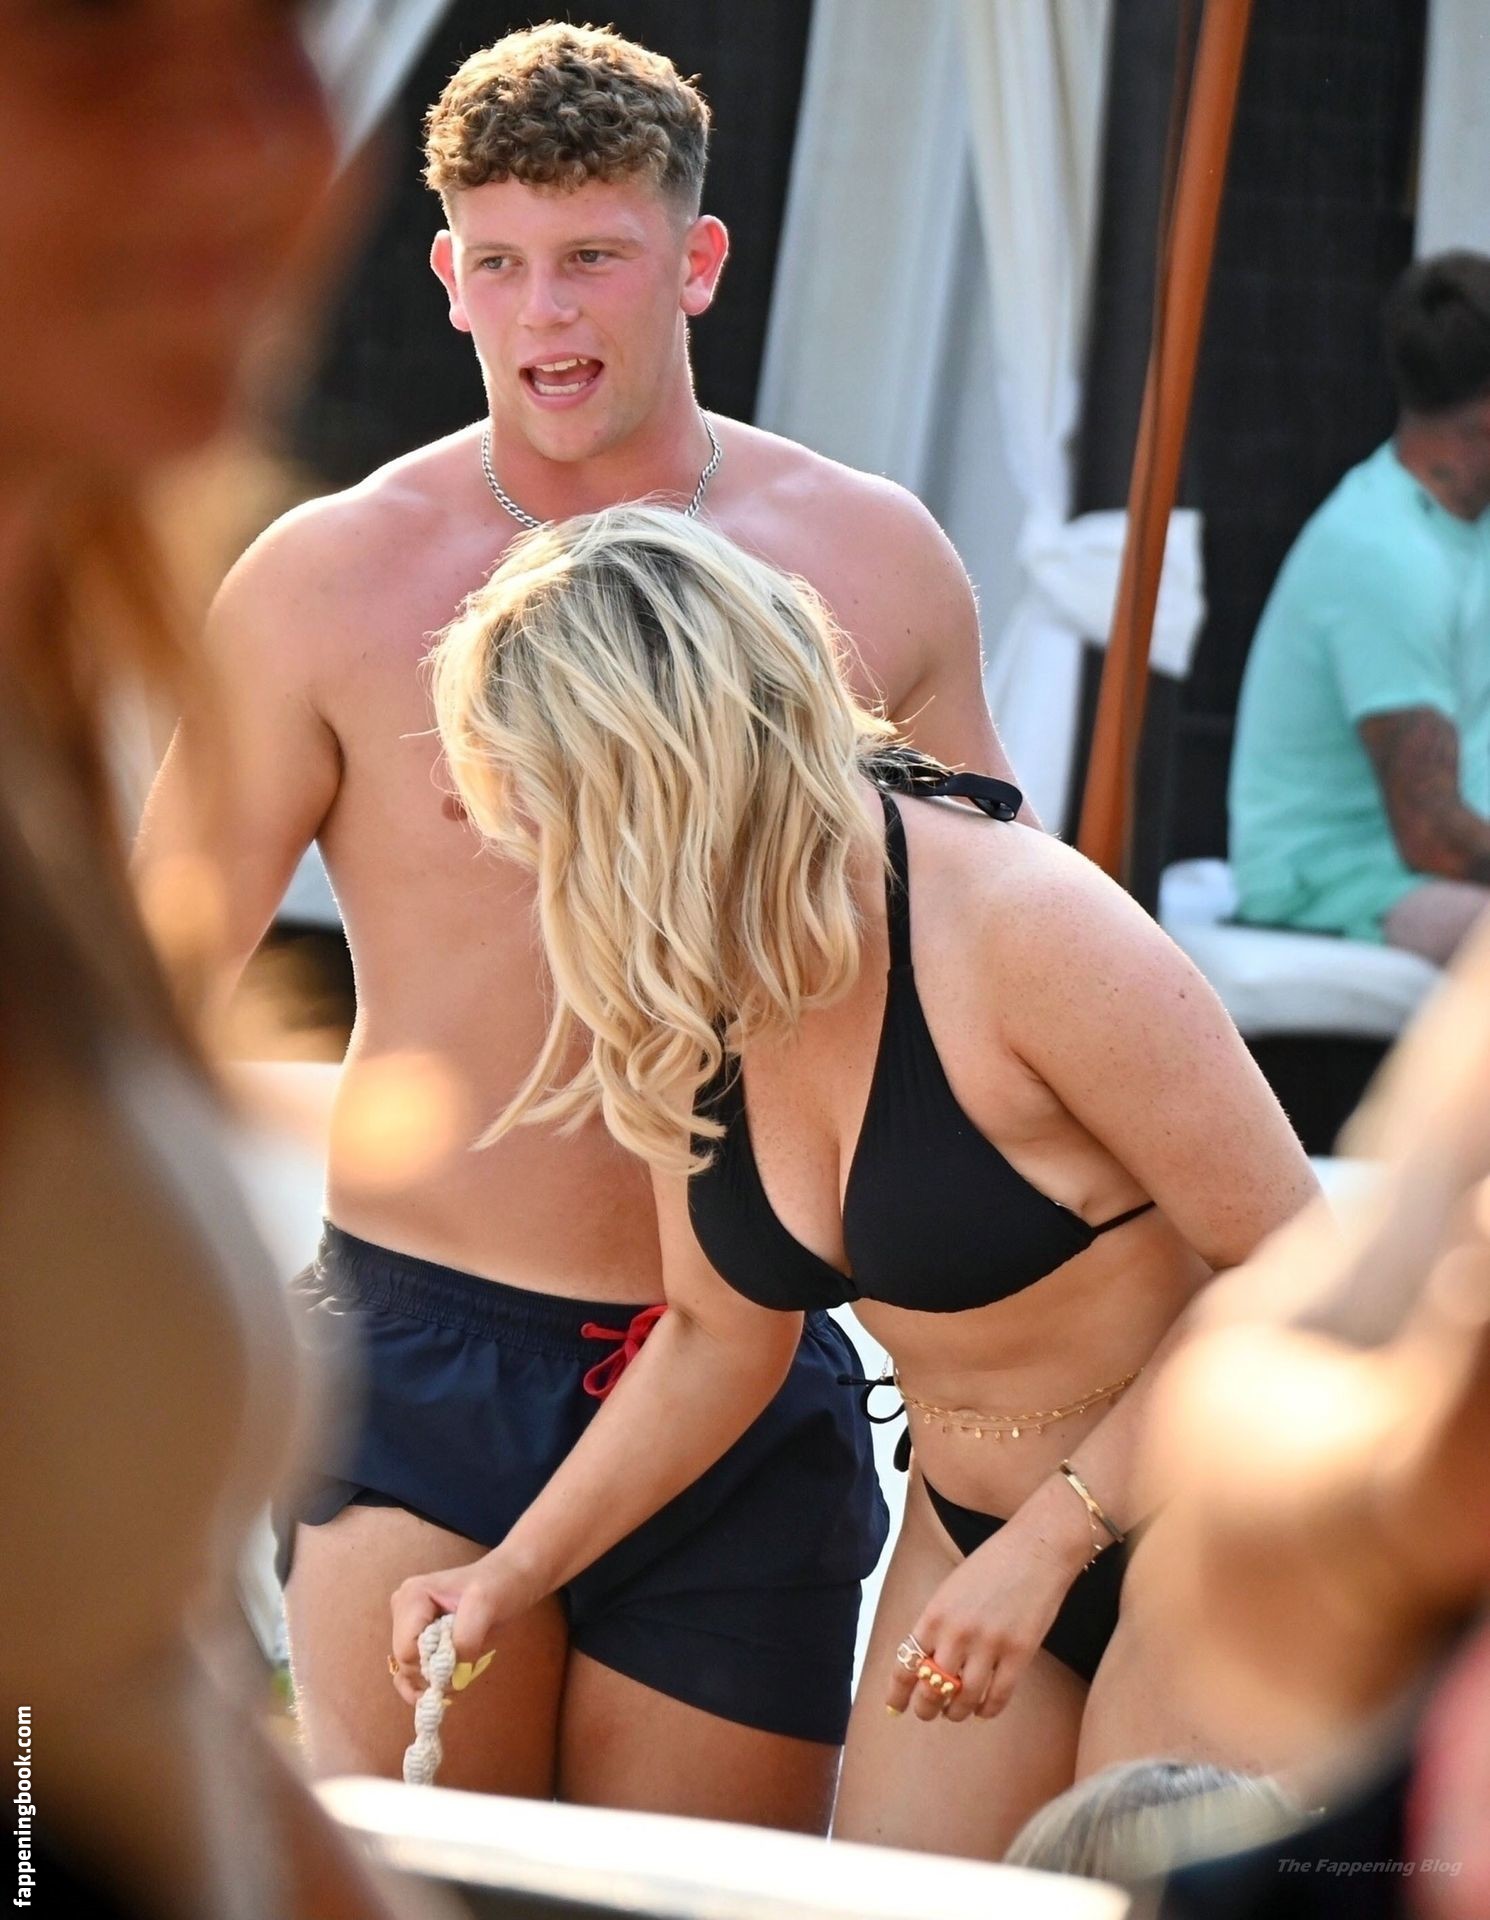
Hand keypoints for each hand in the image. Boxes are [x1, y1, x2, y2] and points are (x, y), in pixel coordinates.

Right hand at [387, 1550, 540, 1706]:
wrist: (508, 1580)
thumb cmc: (497, 1586)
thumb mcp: (485, 1604)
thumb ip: (466, 1638)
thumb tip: (450, 1675)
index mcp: (411, 1597)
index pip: (406, 1651)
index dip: (433, 1666)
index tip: (461, 1664)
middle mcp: (402, 1611)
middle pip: (407, 1664)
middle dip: (434, 1676)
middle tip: (464, 1671)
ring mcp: (408, 1627)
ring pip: (409, 1673)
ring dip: (434, 1683)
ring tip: (461, 1674)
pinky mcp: (418, 1640)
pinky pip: (411, 1674)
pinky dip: (425, 1687)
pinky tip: (443, 1692)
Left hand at [886, 1497, 1089, 1723]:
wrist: (1036, 1547)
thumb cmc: (991, 1564)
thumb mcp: (950, 1590)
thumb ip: (936, 1625)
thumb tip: (924, 1665)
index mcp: (934, 1614)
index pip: (906, 1666)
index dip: (897, 1694)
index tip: (894, 1709)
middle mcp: (957, 1633)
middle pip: (931, 1690)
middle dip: (926, 1709)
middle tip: (928, 1713)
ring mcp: (989, 1645)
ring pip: (964, 1700)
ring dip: (957, 1712)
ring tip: (955, 1711)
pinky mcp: (1019, 1654)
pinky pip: (998, 1698)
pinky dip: (987, 1710)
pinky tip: (983, 1708)